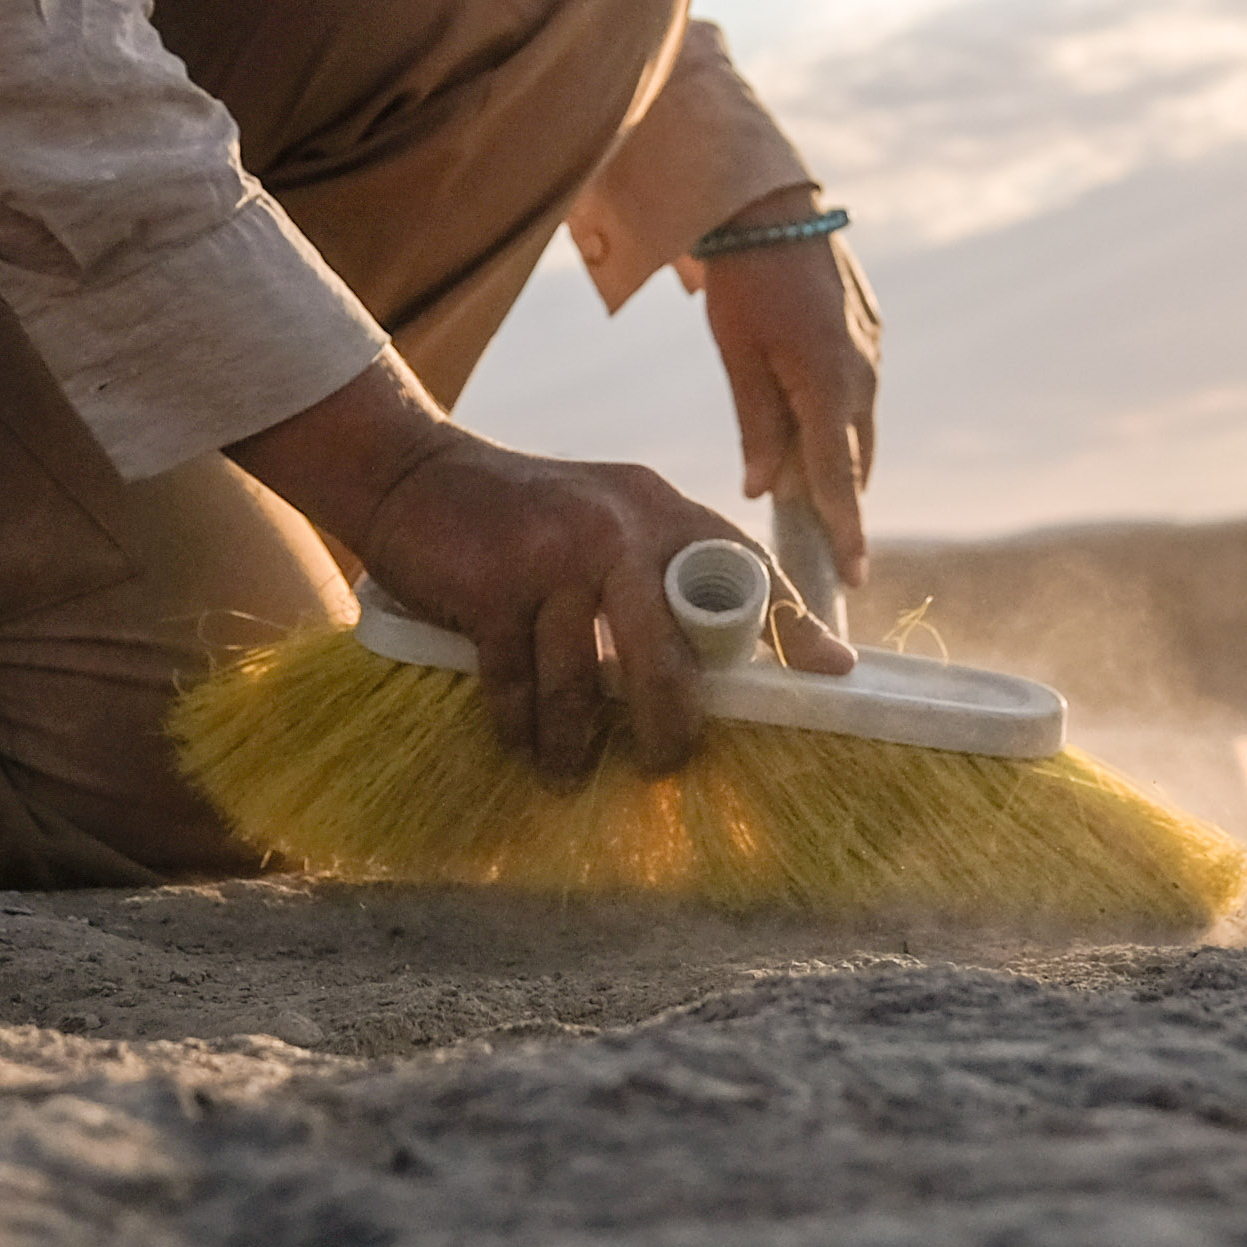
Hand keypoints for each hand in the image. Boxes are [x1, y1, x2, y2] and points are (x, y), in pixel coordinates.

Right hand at [229, 361, 837, 786]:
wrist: (415, 476)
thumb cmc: (524, 518)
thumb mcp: (607, 519)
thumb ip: (659, 572)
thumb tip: (725, 658)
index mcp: (659, 511)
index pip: (747, 571)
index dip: (791, 629)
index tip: (831, 678)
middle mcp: (619, 530)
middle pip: (667, 659)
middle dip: (668, 728)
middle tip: (663, 763)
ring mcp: (556, 557)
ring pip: (584, 688)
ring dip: (574, 745)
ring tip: (568, 770)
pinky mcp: (496, 587)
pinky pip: (517, 685)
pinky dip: (518, 725)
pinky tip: (519, 739)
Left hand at [697, 191, 882, 614]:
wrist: (770, 204)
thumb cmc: (742, 282)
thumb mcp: (738, 357)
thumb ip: (757, 426)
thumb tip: (763, 489)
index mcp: (828, 385)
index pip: (836, 479)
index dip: (845, 533)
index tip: (854, 578)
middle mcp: (862, 374)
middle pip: (854, 459)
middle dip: (836, 498)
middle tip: (813, 533)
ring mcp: (872, 350)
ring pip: (858, 425)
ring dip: (834, 453)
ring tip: (799, 471)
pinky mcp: (870, 329)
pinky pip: (858, 389)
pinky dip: (836, 412)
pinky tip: (804, 407)